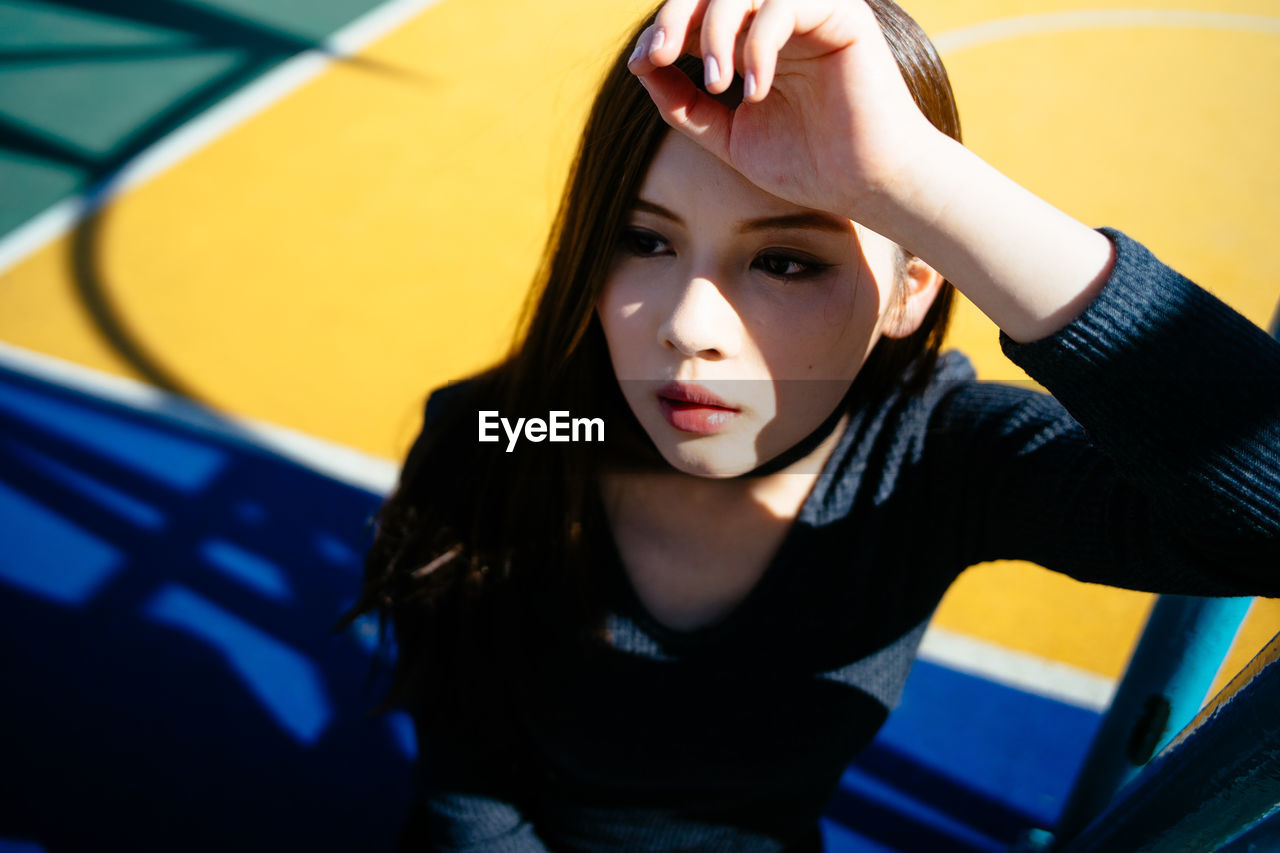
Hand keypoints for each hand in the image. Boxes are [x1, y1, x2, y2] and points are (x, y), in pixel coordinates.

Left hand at [626, 0, 941, 226]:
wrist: (865, 186)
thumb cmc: (805, 164)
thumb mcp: (727, 136)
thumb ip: (684, 104)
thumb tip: (642, 66)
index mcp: (751, 38)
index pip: (697, 12)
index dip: (662, 29)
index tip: (643, 64)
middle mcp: (779, 16)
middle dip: (675, 16)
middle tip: (658, 57)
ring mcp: (810, 11)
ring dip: (716, 30)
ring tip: (717, 84)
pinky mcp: (842, 13)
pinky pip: (785, 5)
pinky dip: (759, 45)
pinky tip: (756, 90)